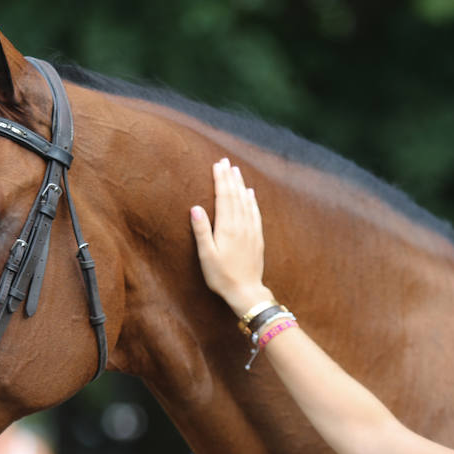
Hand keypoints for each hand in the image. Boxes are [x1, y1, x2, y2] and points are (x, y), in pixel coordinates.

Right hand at [190, 157, 271, 316]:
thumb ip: (201, 231)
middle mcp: (241, 226)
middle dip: (230, 177)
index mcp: (227, 228)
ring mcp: (251, 231)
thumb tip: (195, 207)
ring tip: (236, 171)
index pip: (224, 197)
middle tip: (225, 161)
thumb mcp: (206, 256)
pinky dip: (252, 201)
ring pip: (246, 202)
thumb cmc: (222, 277)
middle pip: (235, 196)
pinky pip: (255, 214)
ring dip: (241, 185)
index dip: (220, 180)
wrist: (246, 292)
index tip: (217, 165)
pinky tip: (250, 194)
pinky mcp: (257, 239)